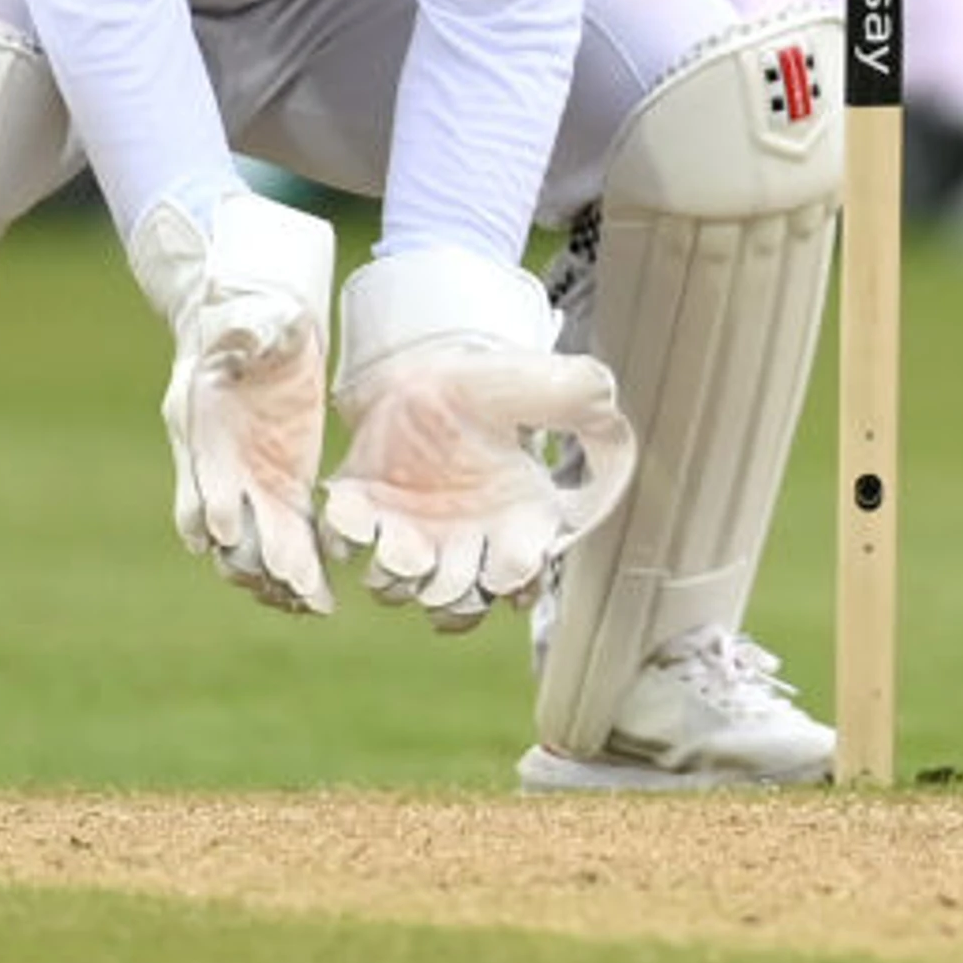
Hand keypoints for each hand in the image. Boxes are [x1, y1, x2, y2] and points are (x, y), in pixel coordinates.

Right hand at [134, 192, 337, 614]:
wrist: (255, 321)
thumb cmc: (252, 313)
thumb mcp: (256, 316)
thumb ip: (258, 328)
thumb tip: (266, 330)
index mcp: (199, 418)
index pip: (198, 468)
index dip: (209, 499)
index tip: (224, 531)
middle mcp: (212, 460)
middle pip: (221, 522)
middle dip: (249, 555)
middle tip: (285, 585)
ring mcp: (244, 479)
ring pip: (246, 542)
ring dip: (271, 574)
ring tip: (307, 604)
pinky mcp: (278, 486)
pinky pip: (282, 535)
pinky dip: (294, 565)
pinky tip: (319, 596)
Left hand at [318, 248, 636, 633]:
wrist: (430, 359)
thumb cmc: (496, 382)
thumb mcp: (556, 387)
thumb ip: (589, 412)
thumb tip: (618, 434)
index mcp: (517, 524)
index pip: (519, 580)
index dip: (513, 580)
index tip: (508, 559)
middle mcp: (464, 542)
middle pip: (456, 603)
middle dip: (449, 589)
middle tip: (445, 556)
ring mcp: (411, 531)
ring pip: (398, 587)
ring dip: (396, 572)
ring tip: (398, 540)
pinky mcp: (364, 508)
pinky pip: (344, 543)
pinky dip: (345, 535)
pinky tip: (355, 509)